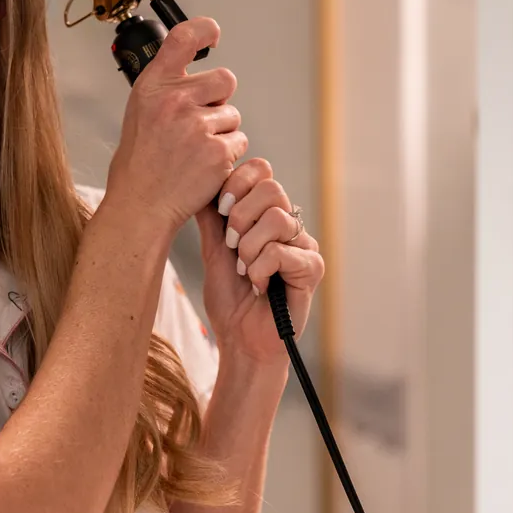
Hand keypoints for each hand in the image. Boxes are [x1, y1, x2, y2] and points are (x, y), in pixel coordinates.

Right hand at [104, 17, 247, 240]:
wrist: (141, 203)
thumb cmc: (140, 162)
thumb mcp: (140, 112)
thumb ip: (166, 90)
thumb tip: (196, 77)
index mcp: (153, 87)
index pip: (182, 39)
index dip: (203, 30)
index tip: (212, 34)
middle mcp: (174, 100)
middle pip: (224, 79)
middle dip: (219, 100)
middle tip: (198, 123)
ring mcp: (197, 125)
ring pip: (232, 115)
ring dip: (222, 132)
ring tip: (194, 151)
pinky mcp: (216, 150)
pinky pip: (239, 141)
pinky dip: (227, 155)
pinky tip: (203, 165)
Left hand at [194, 159, 323, 364]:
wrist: (240, 340)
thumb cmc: (230, 299)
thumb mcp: (212, 251)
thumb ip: (211, 218)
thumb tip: (200, 181)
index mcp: (266, 215)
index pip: (262, 171)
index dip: (237, 182)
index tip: (221, 208)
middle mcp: (289, 225)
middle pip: (272, 187)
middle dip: (240, 215)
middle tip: (231, 244)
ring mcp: (303, 246)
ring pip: (278, 218)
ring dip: (249, 246)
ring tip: (244, 269)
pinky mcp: (312, 269)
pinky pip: (283, 251)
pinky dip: (260, 269)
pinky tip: (257, 286)